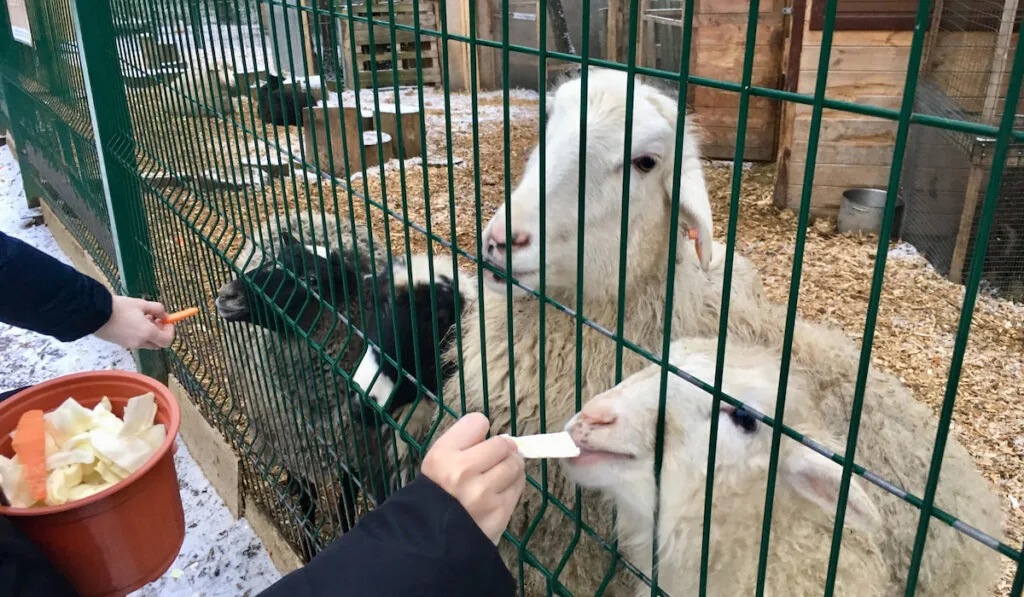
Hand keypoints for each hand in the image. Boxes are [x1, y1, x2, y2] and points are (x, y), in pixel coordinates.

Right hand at [94, 296, 174, 349]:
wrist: (94, 313)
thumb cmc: (119, 307)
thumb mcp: (141, 304)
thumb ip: (158, 309)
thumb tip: (165, 315)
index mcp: (147, 333)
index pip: (167, 340)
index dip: (170, 331)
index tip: (167, 320)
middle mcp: (139, 342)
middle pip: (157, 343)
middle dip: (160, 332)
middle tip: (156, 319)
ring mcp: (129, 345)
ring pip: (146, 342)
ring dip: (149, 332)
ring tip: (142, 317)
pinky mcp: (120, 344)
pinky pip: (135, 341)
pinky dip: (139, 334)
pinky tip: (132, 321)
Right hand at [421, 413, 525, 543]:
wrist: (434, 538)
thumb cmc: (437, 493)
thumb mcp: (437, 461)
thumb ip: (462, 441)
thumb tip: (492, 432)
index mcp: (443, 456)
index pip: (477, 422)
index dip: (478, 432)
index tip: (476, 443)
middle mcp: (463, 472)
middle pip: (502, 443)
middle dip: (501, 449)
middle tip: (493, 459)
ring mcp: (484, 494)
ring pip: (515, 463)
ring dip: (510, 466)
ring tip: (498, 474)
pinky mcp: (500, 512)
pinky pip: (518, 485)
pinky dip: (513, 483)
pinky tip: (500, 490)